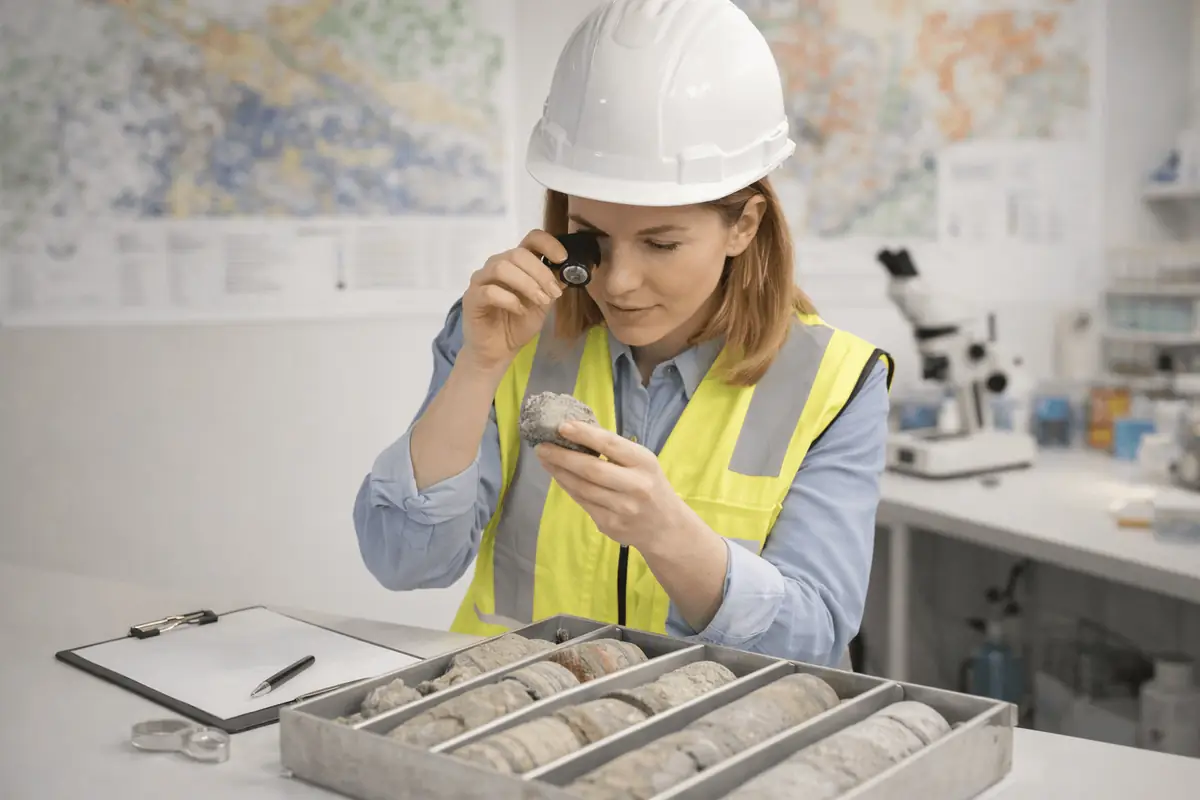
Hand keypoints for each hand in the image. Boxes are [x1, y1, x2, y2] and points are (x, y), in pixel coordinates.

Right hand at [460, 229, 567, 371]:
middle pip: (518, 254)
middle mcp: (497, 265)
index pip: (531, 239)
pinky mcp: (472, 298)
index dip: (548, 244)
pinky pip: (489, 291)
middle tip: (553, 293)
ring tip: (540, 301)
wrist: (499, 350)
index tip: (562, 258)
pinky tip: (520, 310)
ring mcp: (481, 280)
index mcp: (517, 262)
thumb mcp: (543, 303)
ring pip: (502, 268)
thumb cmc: (519, 323)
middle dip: (540, 273)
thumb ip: (553, 285)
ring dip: (527, 284)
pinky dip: (509, 300)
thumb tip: (572, 271)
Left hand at [535, 422, 684, 552]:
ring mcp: (622, 508)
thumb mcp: (643, 464)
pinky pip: (583, 502)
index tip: (562, 426)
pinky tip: (559, 476)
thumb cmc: (650, 486)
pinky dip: (568, 487)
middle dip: (562, 456)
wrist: (666, 528)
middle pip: (591, 469)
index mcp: (644, 463)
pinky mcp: (610, 524)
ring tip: (546, 459)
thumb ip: (616, 451)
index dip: (584, 434)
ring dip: (559, 472)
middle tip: (542, 446)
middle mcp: (635, 486)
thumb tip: (576, 432)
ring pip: (582, 488)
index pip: (610, 444)